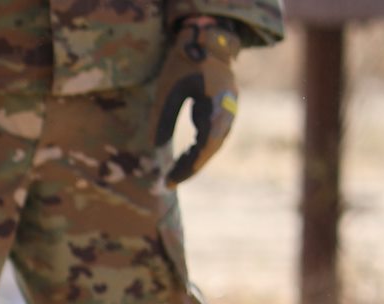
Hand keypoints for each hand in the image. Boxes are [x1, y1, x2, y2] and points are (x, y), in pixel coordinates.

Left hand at [152, 17, 241, 185]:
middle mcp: (228, 112)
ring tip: (172, 174)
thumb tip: (154, 150)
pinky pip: (213, 136)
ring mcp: (228, 111)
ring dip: (194, 160)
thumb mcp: (168, 91)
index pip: (206, 146)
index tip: (172, 181)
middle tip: (169, 184)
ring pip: (213, 145)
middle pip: (211, 149)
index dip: (189, 167)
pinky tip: (183, 159)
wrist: (207, 40)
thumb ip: (163, 120)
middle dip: (190, 168)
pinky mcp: (223, 110)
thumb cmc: (185, 63)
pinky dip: (199, 149)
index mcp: (217, 107)